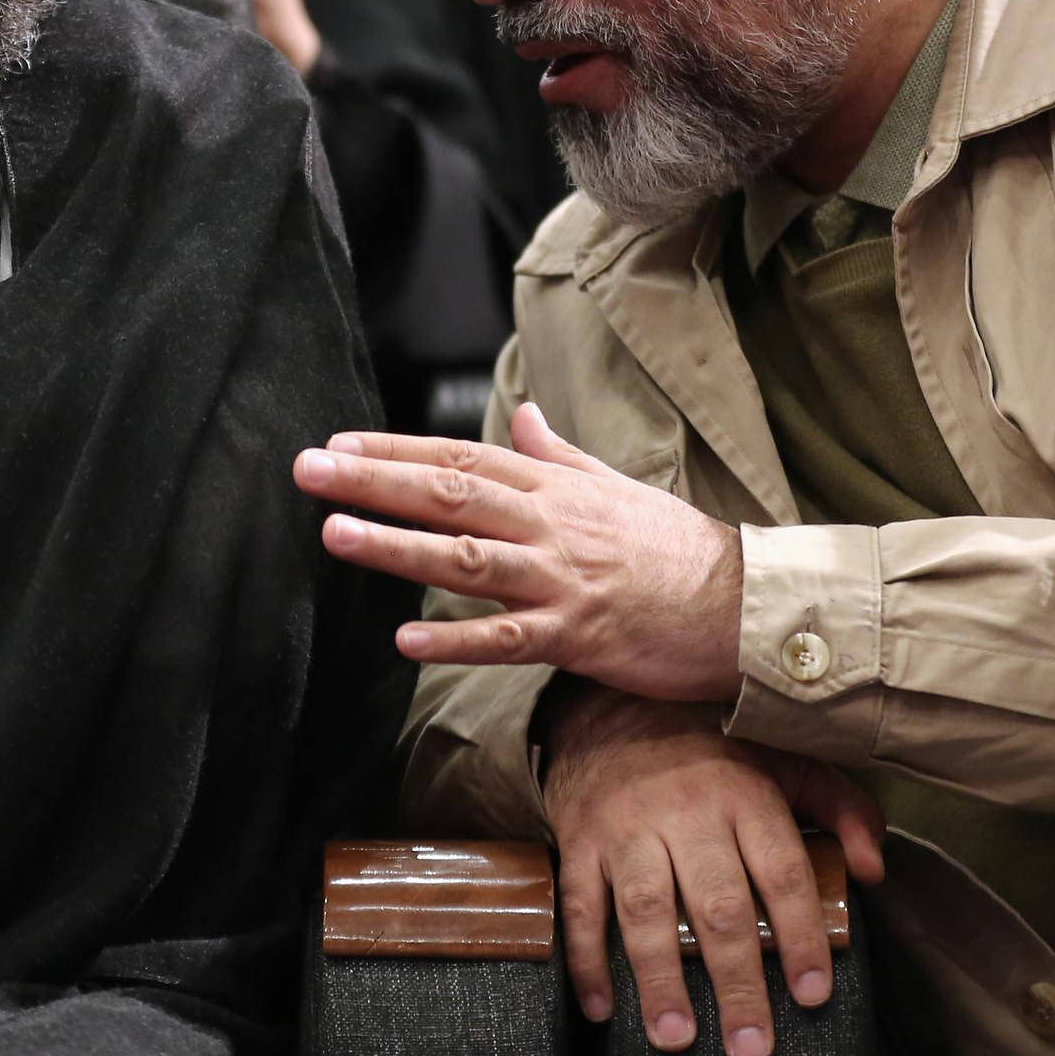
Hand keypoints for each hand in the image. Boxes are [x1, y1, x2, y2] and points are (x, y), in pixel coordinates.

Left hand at [293, 402, 746, 702]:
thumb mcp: (616, 486)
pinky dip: (458, 639)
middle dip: (375, 482)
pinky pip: (508, 639)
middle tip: (310, 470)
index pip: (461, 459)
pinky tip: (406, 640)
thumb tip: (524, 414)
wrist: (744, 606)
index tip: (339, 444)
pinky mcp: (578, 635)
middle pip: (450, 496)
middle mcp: (550, 526)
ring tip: (335, 536)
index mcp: (556, 488)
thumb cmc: (677, 549)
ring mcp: (562, 580)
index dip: (396, 450)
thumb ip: (560, 454)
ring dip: (398, 548)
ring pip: (467, 560)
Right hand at [546, 685, 885, 1055]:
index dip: (799, 934)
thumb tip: (873, 872)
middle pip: (717, 904)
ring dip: (660, 978)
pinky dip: (586, 958)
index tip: (812, 993)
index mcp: (743, 792)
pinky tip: (602, 1007)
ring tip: (676, 1037)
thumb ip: (841, 809)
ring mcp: (628, 827)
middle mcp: (686, 811)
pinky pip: (580, 904)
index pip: (781, 870)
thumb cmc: (711, 750)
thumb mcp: (784, 761)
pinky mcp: (580, 840)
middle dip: (736, 981)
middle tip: (751, 1046)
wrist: (608, 710)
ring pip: (646, 908)